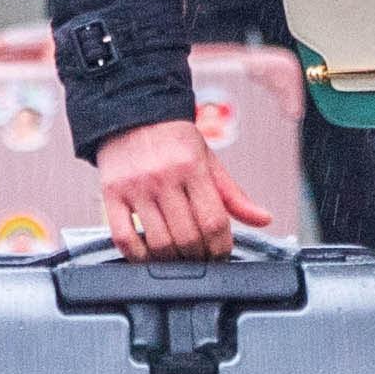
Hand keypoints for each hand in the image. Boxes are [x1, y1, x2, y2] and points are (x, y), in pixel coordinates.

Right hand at [92, 120, 272, 262]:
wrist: (131, 112)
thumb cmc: (172, 140)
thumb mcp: (208, 160)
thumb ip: (233, 194)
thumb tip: (263, 218)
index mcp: (192, 166)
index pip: (214, 221)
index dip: (221, 247)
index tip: (220, 254)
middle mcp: (163, 176)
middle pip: (187, 237)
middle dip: (199, 257)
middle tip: (201, 259)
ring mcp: (135, 187)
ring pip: (158, 243)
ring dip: (172, 260)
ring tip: (178, 258)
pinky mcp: (111, 195)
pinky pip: (124, 238)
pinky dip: (138, 256)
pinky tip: (148, 256)